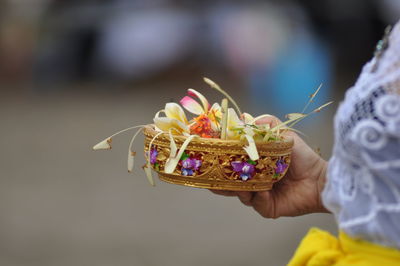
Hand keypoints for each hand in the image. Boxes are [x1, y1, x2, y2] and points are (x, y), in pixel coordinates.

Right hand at [211, 116, 328, 217]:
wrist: (320, 179)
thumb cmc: (303, 158)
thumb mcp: (284, 135)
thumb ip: (267, 124)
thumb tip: (244, 118)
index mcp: (254, 164)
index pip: (231, 162)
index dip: (220, 159)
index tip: (211, 153)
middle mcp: (253, 180)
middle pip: (229, 180)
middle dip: (220, 176)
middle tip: (214, 170)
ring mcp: (258, 195)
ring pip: (239, 193)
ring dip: (236, 187)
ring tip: (236, 180)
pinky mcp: (267, 208)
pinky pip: (256, 203)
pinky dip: (257, 196)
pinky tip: (262, 190)